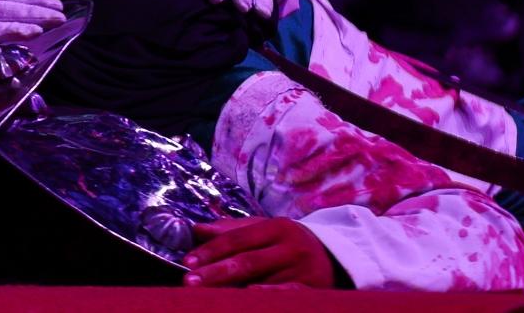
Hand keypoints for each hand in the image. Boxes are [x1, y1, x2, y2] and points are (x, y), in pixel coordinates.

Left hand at [183, 218, 336, 287]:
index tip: (187, 263)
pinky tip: (249, 295)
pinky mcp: (314, 289)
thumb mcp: (264, 229)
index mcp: (276, 227)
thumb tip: (197, 229)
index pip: (237, 239)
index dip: (211, 251)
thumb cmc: (289, 243)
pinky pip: (287, 294)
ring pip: (263, 279)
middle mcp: (290, 247)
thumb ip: (231, 230)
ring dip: (233, 288)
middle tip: (189, 282)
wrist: (336, 258)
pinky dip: (268, 294)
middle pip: (247, 261)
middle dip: (215, 272)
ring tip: (208, 295)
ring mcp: (303, 269)